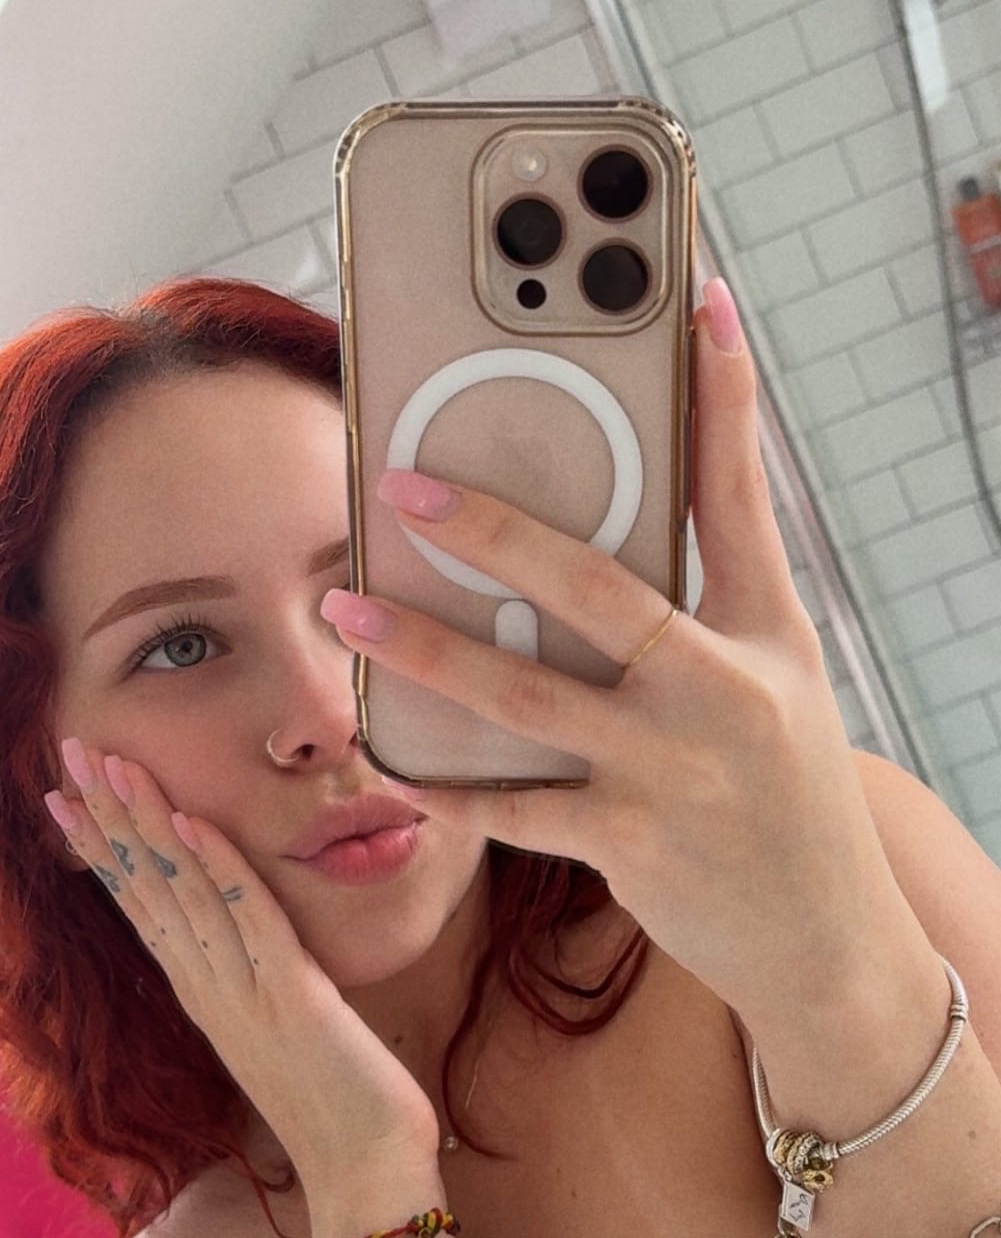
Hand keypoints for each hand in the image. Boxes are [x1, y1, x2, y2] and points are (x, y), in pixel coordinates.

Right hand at [46, 740, 441, 1186]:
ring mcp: (245, 993)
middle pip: (148, 888)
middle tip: (70, 754)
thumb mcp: (282, 1026)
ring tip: (116, 765)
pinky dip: (220, 869)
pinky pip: (249, 921)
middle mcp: (210, 989)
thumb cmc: (334, 1100)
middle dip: (110, 817)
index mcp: (206, 994)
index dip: (105, 848)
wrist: (366, 1171)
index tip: (67, 797)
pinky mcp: (292, 996)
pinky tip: (193, 823)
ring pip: (186, 893)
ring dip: (150, 824)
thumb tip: (248, 937)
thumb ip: (257, 979)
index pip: (142, 905)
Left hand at [320, 280, 899, 1018]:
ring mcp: (673, 769)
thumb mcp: (774, 689)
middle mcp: (722, 689)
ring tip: (348, 614)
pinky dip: (450, 786)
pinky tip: (394, 762)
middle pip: (594, 586)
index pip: (739, 494)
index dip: (722, 394)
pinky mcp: (629, 842)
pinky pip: (514, 806)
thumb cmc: (787, 799)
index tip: (698, 299)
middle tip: (403, 482)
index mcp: (766, 634)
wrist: (826, 939)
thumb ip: (699, 619)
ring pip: (525, 696)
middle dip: (492, 528)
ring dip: (426, 652)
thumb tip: (591, 555)